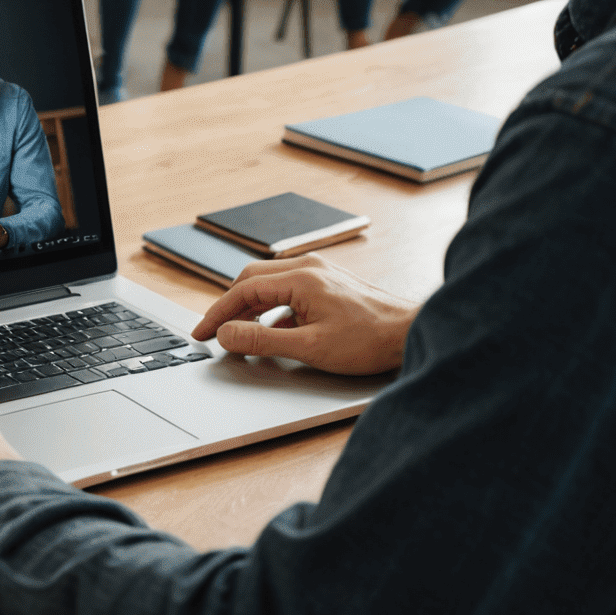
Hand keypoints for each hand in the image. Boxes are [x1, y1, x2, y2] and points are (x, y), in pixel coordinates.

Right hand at [191, 253, 417, 374]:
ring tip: (240, 333)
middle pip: (251, 280)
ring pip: (269, 284)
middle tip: (215, 332)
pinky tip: (275, 330)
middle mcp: (307, 267)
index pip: (243, 290)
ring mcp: (318, 272)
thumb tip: (227, 334)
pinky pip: (287, 290)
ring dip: (250, 307)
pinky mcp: (327, 283)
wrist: (413, 331)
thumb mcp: (311, 347)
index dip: (218, 313)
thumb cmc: (370, 340)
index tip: (203, 333)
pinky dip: (272, 308)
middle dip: (229, 307)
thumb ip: (263, 340)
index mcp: (300, 277)